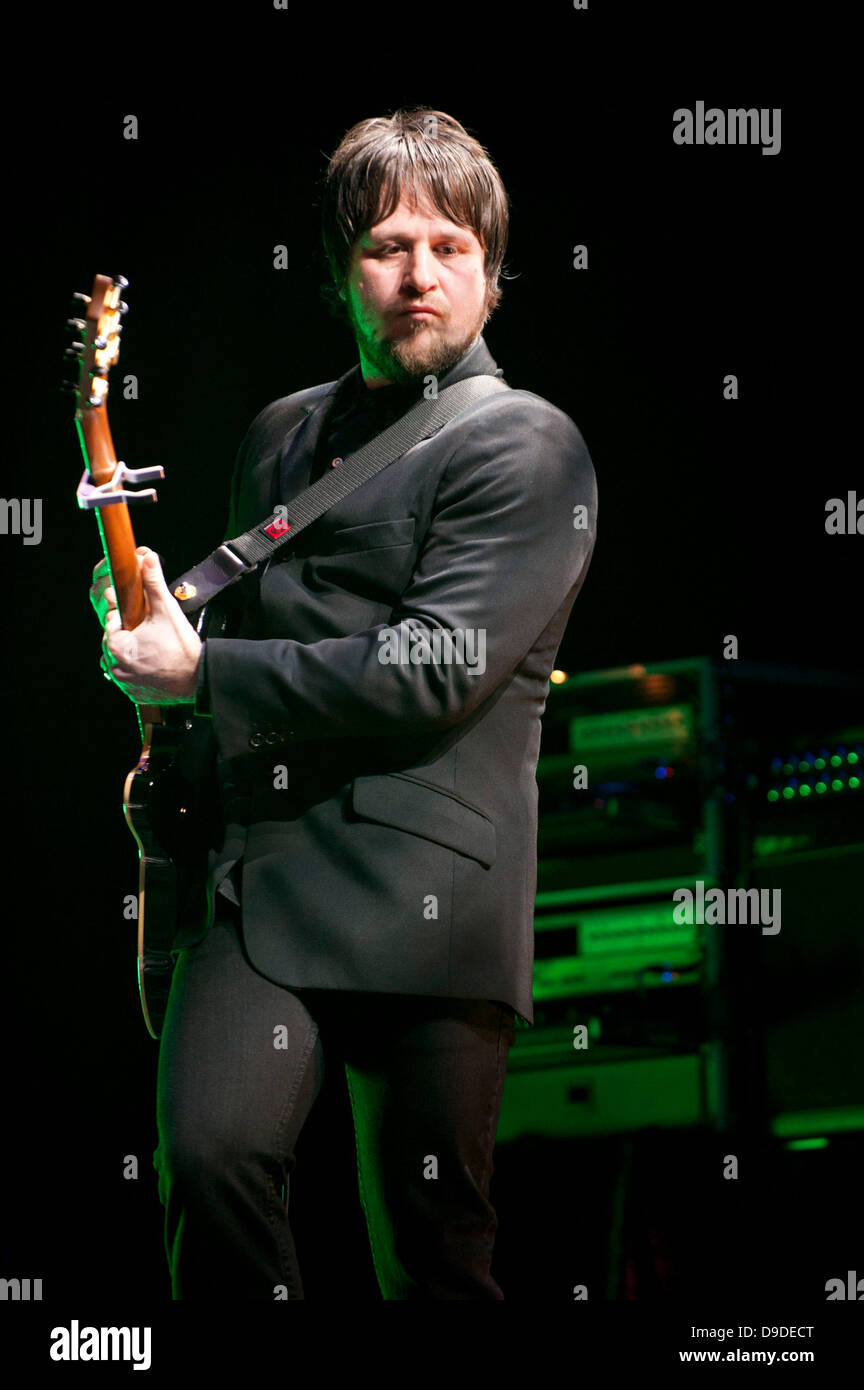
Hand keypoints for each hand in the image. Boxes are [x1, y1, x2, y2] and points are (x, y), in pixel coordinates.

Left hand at [96, 548, 201, 704]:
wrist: (199, 679)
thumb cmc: (181, 648)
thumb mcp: (166, 610)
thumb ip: (153, 582)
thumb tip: (147, 558)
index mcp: (117, 646)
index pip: (112, 623)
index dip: (128, 617)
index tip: (144, 619)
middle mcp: (115, 667)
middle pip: (115, 641)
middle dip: (130, 635)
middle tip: (152, 633)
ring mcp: (124, 684)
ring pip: (121, 660)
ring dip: (133, 653)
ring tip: (155, 649)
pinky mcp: (135, 695)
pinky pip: (130, 678)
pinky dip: (138, 671)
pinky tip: (155, 664)